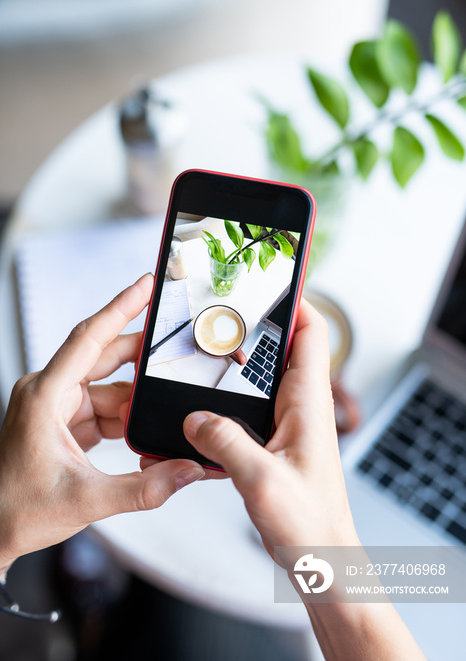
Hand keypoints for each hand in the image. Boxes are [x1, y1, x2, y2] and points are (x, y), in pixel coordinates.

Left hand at [0, 274, 203, 574]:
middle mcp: (49, 393)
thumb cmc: (17, 510)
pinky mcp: (64, 422)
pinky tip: (142, 431)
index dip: (121, 307)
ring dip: (135, 402)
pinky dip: (125, 418)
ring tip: (161, 415)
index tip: (145, 285)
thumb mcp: (86, 499)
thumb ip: (144, 487)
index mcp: (45, 396)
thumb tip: (187, 470)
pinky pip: (103, 408)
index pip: (90, 338)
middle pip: (105, 357)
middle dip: (141, 354)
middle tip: (174, 345)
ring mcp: (56, 407)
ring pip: (109, 388)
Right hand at [183, 299, 358, 554]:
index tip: (267, 281)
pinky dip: (228, 397)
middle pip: (282, 347)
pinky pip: (250, 405)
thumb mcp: (262, 480)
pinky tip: (202, 405)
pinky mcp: (275, 440)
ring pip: (263, 376)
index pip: (311, 333)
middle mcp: (301, 406)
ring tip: (204, 352)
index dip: (295, 301)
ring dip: (237, 363)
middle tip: (220, 313)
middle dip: (254, 327)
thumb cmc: (309, 523)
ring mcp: (288, 422)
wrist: (321, 557)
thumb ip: (226, 443)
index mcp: (309, 402)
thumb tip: (195, 418)